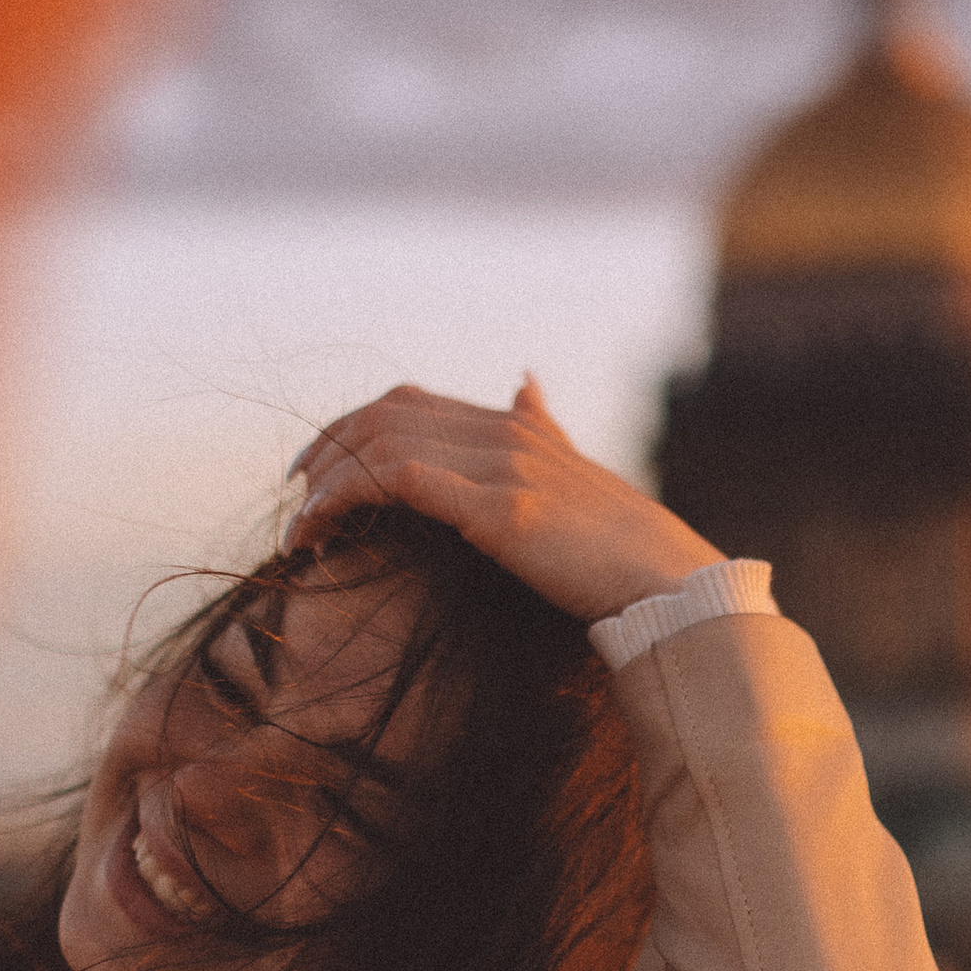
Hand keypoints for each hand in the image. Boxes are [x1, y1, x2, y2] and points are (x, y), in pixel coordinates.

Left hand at [287, 376, 723, 625]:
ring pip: (382, 442)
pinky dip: (343, 499)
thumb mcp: (581, 475)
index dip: (352, 427)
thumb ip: (544, 428)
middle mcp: (507, 433)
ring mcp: (504, 466)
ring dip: (326, 481)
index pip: (411, 402)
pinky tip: (317, 533)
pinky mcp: (500, 510)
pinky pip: (397, 480)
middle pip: (385, 414)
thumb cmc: (628, 553)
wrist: (674, 588)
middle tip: (295, 494)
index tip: (316, 469)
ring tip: (300, 525)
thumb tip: (525, 381)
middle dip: (326, 450)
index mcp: (518, 428)